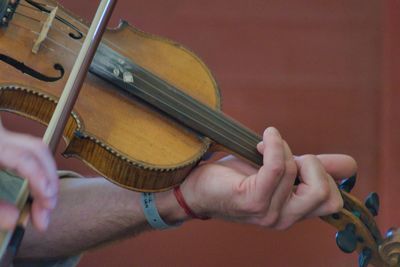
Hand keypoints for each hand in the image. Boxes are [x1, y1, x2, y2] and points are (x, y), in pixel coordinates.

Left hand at [0, 122, 57, 230]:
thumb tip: (13, 218)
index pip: (25, 159)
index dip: (41, 181)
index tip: (46, 203)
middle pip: (37, 151)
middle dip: (49, 180)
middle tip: (48, 209)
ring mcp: (0, 136)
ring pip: (34, 151)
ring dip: (44, 177)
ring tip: (44, 203)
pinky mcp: (1, 143)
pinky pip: (26, 154)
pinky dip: (34, 173)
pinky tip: (33, 191)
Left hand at [180, 127, 356, 228]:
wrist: (197, 188)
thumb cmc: (236, 177)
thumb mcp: (281, 171)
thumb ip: (312, 169)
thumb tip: (349, 166)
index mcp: (294, 213)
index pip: (334, 202)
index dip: (325, 173)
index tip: (300, 158)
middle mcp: (284, 219)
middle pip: (325, 194)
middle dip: (310, 164)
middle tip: (286, 155)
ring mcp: (269, 214)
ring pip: (297, 172)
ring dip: (283, 149)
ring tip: (264, 146)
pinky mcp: (252, 201)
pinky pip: (277, 168)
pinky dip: (275, 145)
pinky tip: (264, 137)